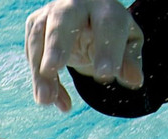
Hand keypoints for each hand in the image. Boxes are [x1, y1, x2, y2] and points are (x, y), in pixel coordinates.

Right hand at [25, 0, 143, 111]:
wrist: (87, 19)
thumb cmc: (111, 33)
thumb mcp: (127, 45)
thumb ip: (130, 61)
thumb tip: (134, 80)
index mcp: (105, 7)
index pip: (107, 25)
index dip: (107, 49)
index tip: (105, 76)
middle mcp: (76, 4)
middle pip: (62, 19)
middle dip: (56, 43)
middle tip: (53, 68)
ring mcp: (51, 14)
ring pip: (39, 38)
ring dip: (39, 71)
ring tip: (46, 100)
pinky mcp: (35, 26)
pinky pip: (32, 55)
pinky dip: (40, 81)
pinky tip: (53, 101)